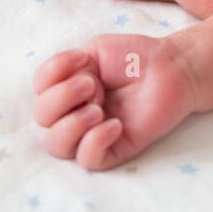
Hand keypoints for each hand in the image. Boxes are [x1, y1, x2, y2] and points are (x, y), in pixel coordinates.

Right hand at [32, 33, 197, 170]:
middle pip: (43, 118)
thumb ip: (67, 67)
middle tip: (93, 84)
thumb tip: (57, 91)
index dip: (52, 73)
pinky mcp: (114, 149)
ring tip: (98, 109)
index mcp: (67, 85)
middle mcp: (74, 110)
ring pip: (57, 145)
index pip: (39, 88)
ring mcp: (92, 132)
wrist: (172, 67)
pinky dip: (94, 143)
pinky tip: (115, 125)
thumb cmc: (134, 58)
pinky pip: (88, 160)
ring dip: (71, 124)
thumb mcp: (94, 51)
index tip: (83, 58)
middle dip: (62, 97)